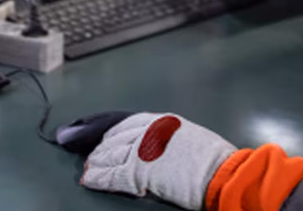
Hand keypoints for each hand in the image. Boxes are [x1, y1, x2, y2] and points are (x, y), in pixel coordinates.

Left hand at [66, 112, 236, 209]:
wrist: (220, 172)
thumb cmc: (212, 158)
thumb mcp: (188, 136)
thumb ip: (167, 137)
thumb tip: (155, 146)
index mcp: (160, 121)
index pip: (123, 122)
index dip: (104, 128)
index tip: (92, 132)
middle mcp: (147, 131)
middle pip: (113, 137)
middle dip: (96, 144)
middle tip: (82, 150)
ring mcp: (141, 150)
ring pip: (109, 154)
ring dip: (96, 162)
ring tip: (88, 168)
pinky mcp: (138, 171)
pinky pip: (111, 175)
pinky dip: (98, 178)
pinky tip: (89, 180)